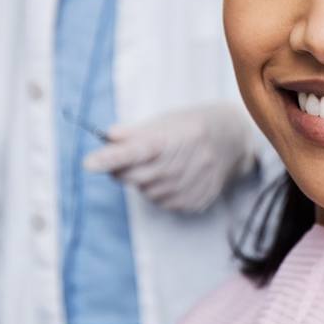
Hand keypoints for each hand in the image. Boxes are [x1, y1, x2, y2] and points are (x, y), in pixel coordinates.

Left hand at [84, 103, 256, 212]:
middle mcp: (185, 164)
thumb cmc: (193, 125)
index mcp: (176, 138)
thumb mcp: (166, 120)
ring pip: (146, 192)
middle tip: (128, 156)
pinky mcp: (195, 202)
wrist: (234, 139)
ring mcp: (192, 186)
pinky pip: (162, 202)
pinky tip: (173, 176)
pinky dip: (159, 190)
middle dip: (123, 168)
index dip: (112, 157)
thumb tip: (107, 137)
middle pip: (135, 176)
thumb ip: (135, 131)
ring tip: (161, 162)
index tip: (88, 163)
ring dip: (143, 180)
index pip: (138, 150)